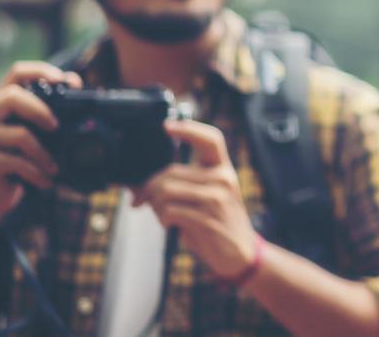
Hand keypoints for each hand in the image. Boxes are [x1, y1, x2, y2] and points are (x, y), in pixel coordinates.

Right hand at [0, 62, 81, 219]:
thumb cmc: (17, 160)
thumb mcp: (32, 135)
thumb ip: (48, 115)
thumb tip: (83, 89)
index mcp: (2, 104)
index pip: (17, 73)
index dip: (42, 71)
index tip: (66, 81)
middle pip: (12, 96)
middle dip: (41, 109)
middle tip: (56, 126)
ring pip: (19, 134)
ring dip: (44, 152)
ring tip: (54, 167)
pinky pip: (15, 162)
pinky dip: (36, 172)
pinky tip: (46, 180)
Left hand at [135, 120, 258, 279]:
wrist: (241, 253)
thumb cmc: (217, 222)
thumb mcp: (207, 197)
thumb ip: (181, 184)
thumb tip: (137, 182)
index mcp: (224, 168)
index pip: (211, 139)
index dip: (189, 128)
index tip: (166, 125)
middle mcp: (223, 178)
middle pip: (170, 172)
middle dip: (148, 188)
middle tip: (140, 200)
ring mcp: (217, 198)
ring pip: (166, 191)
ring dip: (155, 206)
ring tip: (163, 215)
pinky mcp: (208, 219)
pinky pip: (170, 212)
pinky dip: (163, 219)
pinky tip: (170, 224)